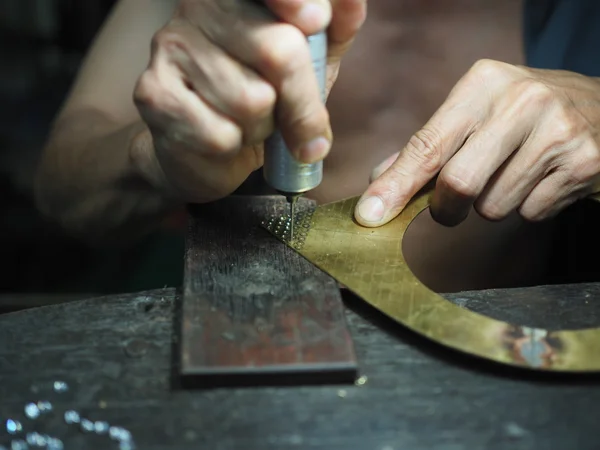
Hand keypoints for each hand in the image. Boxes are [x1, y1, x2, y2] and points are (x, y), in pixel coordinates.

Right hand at [132, 0, 366, 202]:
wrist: (209, 150)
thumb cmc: (267, 99)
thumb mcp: (312, 60)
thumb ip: (335, 28)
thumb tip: (352, 1)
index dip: (297, 2)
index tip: (316, 22)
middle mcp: (195, 8)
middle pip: (277, 50)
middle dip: (303, 102)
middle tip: (304, 125)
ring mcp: (170, 48)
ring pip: (252, 100)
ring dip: (264, 126)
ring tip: (250, 123)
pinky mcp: (154, 94)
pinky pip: (222, 134)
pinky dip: (236, 147)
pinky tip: (224, 137)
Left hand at [355, 59, 599, 226]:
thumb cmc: (522, 114)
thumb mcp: (475, 112)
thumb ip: (428, 145)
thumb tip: (380, 181)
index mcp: (483, 83)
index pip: (428, 144)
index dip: (396, 185)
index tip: (371, 214)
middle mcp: (521, 101)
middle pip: (458, 183)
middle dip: (446, 208)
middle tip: (450, 207)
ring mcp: (558, 131)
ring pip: (493, 207)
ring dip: (492, 205)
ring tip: (513, 174)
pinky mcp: (584, 162)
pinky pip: (530, 213)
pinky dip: (527, 207)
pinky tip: (541, 179)